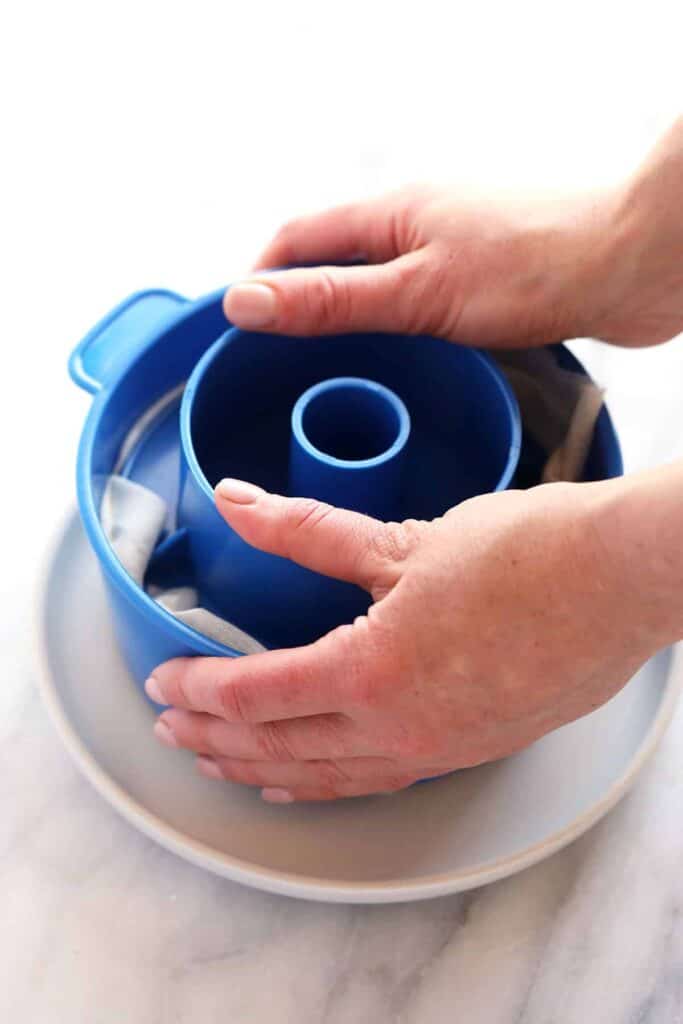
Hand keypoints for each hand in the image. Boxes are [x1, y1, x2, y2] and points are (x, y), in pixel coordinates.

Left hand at [147, 475, 671, 801]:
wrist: (622, 579)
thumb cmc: (529, 554)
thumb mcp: (403, 538)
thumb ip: (306, 530)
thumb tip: (238, 502)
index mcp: (372, 671)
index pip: (255, 695)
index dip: (198, 691)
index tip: (164, 683)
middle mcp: (399, 726)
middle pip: (279, 748)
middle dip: (215, 741)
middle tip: (172, 733)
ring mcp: (438, 746)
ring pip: (327, 776)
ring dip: (265, 771)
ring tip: (224, 767)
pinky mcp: (470, 746)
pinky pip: (379, 779)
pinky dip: (331, 782)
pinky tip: (315, 778)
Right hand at [223, 117, 682, 349]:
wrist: (635, 260)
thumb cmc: (537, 264)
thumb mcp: (418, 292)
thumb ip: (333, 300)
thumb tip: (247, 302)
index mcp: (391, 213)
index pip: (296, 239)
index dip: (258, 280)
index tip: (235, 327)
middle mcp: (417, 221)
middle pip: (333, 256)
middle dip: (297, 298)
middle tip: (273, 356)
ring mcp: (452, 246)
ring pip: (377, 278)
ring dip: (347, 313)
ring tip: (325, 366)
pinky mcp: (485, 275)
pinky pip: (419, 296)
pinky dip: (394, 324)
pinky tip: (397, 358)